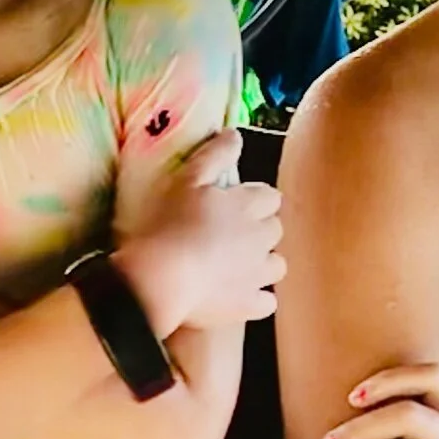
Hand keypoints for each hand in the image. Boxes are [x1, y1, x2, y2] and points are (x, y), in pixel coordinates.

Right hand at [114, 132, 284, 334]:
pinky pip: (267, 302)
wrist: (161, 277)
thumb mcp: (187, 180)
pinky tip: (239, 297)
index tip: (232, 207)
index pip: (269, 197)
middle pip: (276, 230)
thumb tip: (236, 133)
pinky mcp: (248, 305)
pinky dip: (257, 299)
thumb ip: (215, 155)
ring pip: (278, 265)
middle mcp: (262, 238)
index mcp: (250, 205)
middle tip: (231, 237)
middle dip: (260, 232)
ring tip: (238, 268)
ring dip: (263, 264)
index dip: (253, 201)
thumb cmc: (169, 223)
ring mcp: (258, 274)